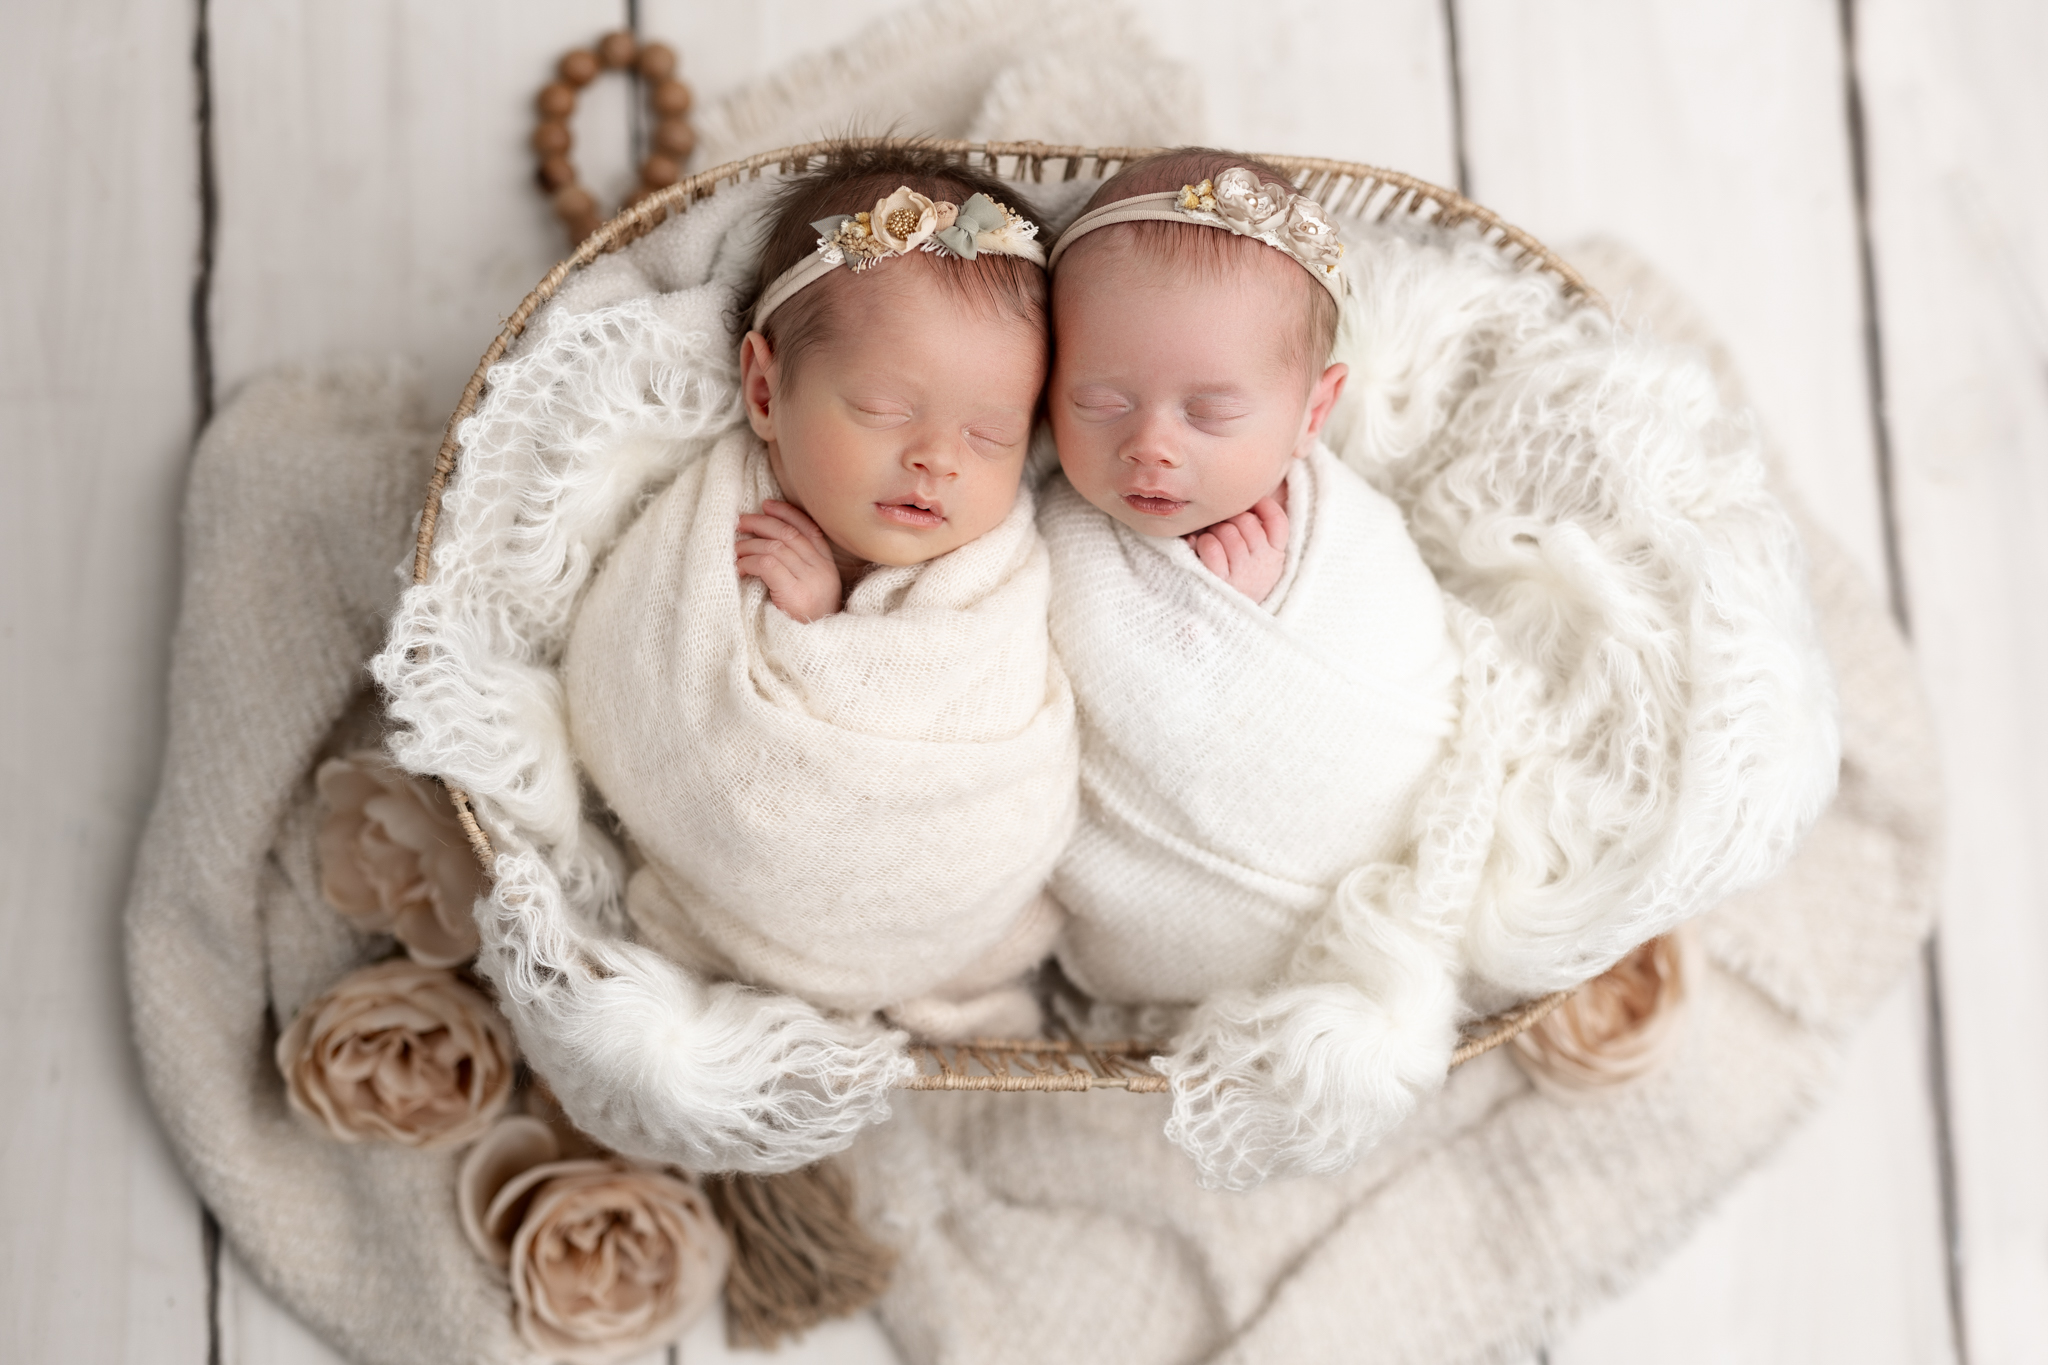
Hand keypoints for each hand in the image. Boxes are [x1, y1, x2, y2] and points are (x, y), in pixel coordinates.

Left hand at [737, 500, 841, 621]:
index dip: (786, 514)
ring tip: (733, 550)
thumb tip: (767, 544)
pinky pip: (768, 564)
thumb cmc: (805, 625)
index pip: (809, 529)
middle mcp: (822, 571)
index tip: (766, 505)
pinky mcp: (796, 594)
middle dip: (761, 523)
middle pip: (789, 534)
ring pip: (775, 547)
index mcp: (828, 568)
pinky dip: (749, 561)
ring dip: (749, 545)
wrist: (816, 655)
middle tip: (739, 522)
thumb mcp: (808, 592)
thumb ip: (798, 570)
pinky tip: (739, 568)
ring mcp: (811, 582)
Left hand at [1186, 496, 1287, 601]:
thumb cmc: (1241, 581)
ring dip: (1213, 531)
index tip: (1250, 506)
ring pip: (1228, 532)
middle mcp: (1263, 563)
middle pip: (1247, 521)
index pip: (1278, 521)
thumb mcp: (1259, 561)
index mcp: (1275, 555)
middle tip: (1221, 528)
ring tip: (1211, 540)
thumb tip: (1245, 504)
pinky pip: (1212, 547)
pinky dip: (1202, 543)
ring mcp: (1243, 573)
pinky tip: (1199, 548)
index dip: (1264, 506)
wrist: (1229, 622)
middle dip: (1229, 519)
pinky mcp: (1220, 581)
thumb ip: (1258, 533)